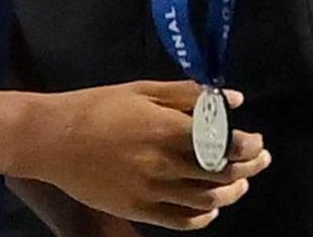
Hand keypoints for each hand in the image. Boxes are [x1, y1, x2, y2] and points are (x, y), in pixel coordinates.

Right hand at [17, 82, 268, 230]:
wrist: (52, 139)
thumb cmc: (97, 107)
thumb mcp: (141, 90)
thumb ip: (187, 95)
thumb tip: (233, 99)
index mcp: (164, 129)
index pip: (221, 143)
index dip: (246, 144)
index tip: (255, 140)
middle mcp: (162, 164)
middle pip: (220, 173)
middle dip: (248, 166)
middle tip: (260, 158)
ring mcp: (151, 191)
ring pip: (207, 201)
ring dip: (232, 192)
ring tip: (241, 182)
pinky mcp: (139, 210)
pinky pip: (182, 221)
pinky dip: (204, 217)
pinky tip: (211, 208)